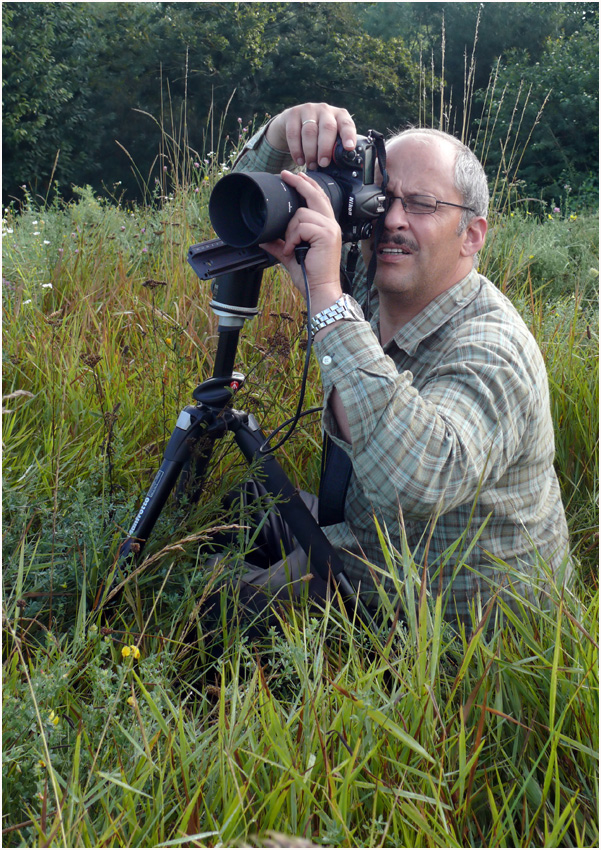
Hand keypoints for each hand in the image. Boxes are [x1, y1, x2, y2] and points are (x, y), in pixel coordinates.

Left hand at [261, 170, 342, 311]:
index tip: (295, 176)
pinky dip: (292, 238)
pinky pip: (301, 226)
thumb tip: (264, 239)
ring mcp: (330, 228)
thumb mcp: (290, 255)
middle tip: (285, 174)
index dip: (308, 185)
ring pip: (302, 214)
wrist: (320, 289)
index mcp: (326, 227)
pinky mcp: (326, 234)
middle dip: (300, 183)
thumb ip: (279, 244)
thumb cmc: (309, 275)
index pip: (319, 199)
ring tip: (291, 247)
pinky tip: (294, 250)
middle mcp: (331, 224)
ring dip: (290, 231)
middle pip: (315, 195)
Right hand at [266, 102, 356, 170]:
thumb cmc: (317, 135)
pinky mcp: (292, 114)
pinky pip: (294, 134)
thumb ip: (336, 147)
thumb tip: (343, 166)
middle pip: (327, 127)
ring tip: (311, 165)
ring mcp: (308, 109)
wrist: (292, 123)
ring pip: (309, 132)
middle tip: (323, 163)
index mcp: (339, 115)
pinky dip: (296, 150)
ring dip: (310, 152)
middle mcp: (324, 109)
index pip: (346, 124)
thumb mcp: (330, 138)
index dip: (348, 135)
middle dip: (325, 148)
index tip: (349, 147)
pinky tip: (299, 160)